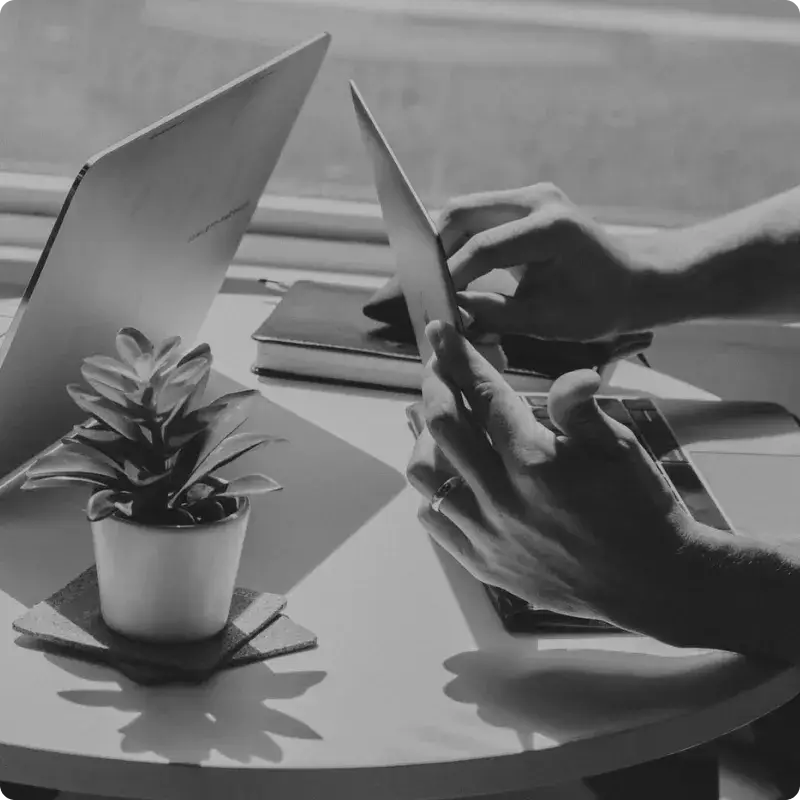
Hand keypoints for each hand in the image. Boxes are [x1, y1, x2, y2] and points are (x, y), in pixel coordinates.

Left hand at [406, 320, 717, 640]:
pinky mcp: (483, 563)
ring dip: (424, 439)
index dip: (458, 357)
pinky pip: (433, 520)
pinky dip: (432, 490)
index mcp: (537, 461)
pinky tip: (448, 474)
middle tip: (438, 369)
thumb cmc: (641, 507)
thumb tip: (572, 373)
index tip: (440, 332)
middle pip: (443, 427)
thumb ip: (582, 409)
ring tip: (438, 421)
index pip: (483, 394)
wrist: (650, 583)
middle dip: (434, 386)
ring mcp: (488, 535)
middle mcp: (503, 498)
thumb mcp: (620, 448)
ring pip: (426, 474)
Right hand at [438, 183, 665, 340]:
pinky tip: (461, 270)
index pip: (482, 248)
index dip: (452, 277)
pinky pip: (480, 216)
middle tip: (430, 287)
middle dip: (438, 251)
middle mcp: (538, 200)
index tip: (434, 304)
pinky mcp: (525, 202)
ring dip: (448, 244)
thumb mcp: (546, 321)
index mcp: (550, 229)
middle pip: (462, 212)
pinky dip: (463, 241)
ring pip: (465, 210)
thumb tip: (450, 312)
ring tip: (444, 281)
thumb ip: (494, 315)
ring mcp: (531, 196)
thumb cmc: (599, 307)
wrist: (634, 282)